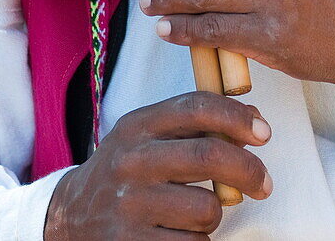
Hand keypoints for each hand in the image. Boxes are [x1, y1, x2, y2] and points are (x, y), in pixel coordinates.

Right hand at [43, 92, 272, 239]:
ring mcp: (130, 204)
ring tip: (201, 214)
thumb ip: (191, 125)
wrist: (70, 218)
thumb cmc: (126, 173)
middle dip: (249, 170)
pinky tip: (183, 236)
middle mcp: (131, 160)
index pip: (196, 107)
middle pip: (208, 156)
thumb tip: (254, 120)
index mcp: (138, 126)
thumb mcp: (145, 137)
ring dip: (216, 215)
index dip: (237, 117)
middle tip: (264, 183)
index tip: (264, 132)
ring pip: (206, 209)